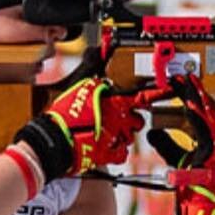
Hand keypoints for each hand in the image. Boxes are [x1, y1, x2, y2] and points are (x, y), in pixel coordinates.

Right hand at [13, 65, 142, 183]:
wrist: (56, 139)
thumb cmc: (65, 114)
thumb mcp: (79, 86)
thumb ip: (93, 74)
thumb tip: (99, 58)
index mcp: (114, 102)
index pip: (140, 98)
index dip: (151, 97)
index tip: (157, 96)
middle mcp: (119, 121)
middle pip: (138, 121)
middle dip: (132, 120)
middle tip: (124, 120)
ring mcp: (115, 139)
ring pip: (130, 138)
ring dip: (124, 135)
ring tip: (113, 133)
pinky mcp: (108, 155)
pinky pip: (122, 154)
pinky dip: (118, 151)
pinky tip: (111, 147)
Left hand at [157, 76, 214, 214]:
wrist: (203, 213)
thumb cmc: (194, 189)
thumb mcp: (178, 161)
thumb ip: (168, 145)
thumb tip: (152, 132)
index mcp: (212, 142)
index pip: (202, 114)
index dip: (192, 96)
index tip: (182, 81)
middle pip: (207, 111)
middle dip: (196, 93)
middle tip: (184, 75)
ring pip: (209, 118)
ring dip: (197, 100)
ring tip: (186, 84)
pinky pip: (208, 133)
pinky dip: (199, 119)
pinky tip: (188, 106)